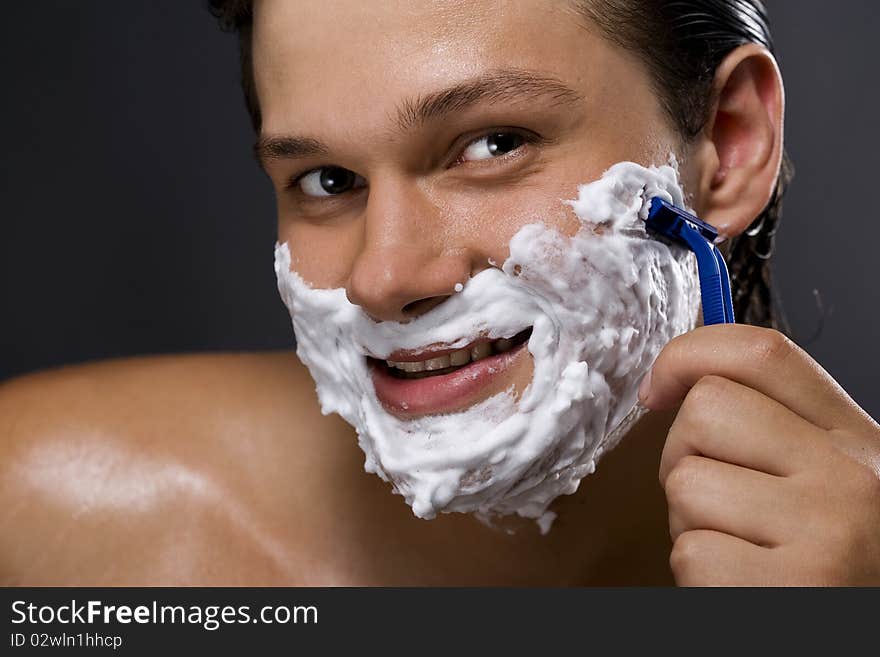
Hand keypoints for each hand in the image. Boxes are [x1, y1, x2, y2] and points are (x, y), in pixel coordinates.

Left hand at [639, 324, 879, 585]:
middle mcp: (850, 476)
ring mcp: (825, 532)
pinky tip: (747, 586)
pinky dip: (702, 576)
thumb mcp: (833, 481)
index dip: (687, 355)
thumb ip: (776, 430)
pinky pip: (691, 552)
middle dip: (684, 455)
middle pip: (705, 411)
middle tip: (717, 501)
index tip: (656, 388)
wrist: (863, 628)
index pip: (761, 352)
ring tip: (742, 551)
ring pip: (686, 484)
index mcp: (857, 440)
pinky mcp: (792, 589)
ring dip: (693, 523)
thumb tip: (681, 384)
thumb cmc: (840, 562)